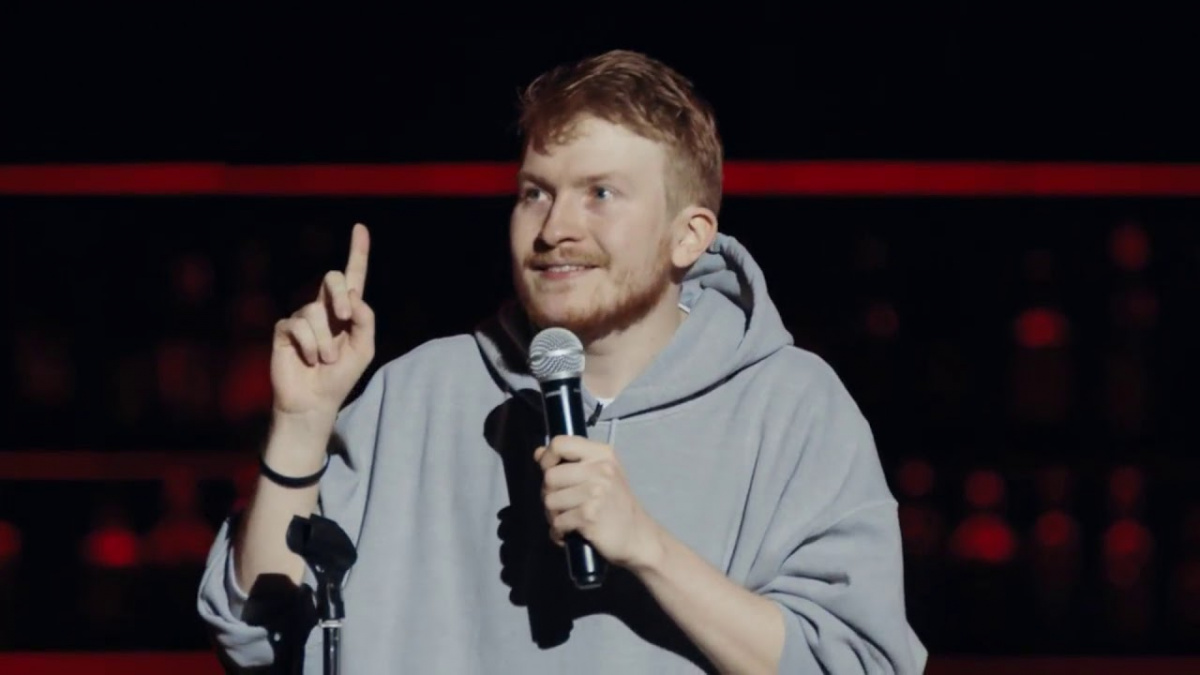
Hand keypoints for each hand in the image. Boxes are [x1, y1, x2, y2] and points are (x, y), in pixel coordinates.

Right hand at [271, 223, 375, 432]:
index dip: (358, 252)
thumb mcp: (364, 349)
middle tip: (345, 317)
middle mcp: (323, 308)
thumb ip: (365, 320)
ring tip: (325, 360)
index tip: (360, 228)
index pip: (353, 277)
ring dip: (326, 341)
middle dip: (340, 295)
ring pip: (315, 312)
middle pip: (332, 278)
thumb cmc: (341, 376)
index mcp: (346, 311)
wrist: (316, 402)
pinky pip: (298, 325)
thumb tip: (354, 294)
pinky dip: (309, 345)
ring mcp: (302, 317)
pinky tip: (309, 359)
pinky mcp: (284, 329)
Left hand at [535, 436, 664, 570]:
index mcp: (602, 454)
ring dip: (553, 515)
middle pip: (550, 476)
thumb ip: (570, 462)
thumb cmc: (616, 505)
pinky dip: (559, 532)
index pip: (560, 443)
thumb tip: (538, 453)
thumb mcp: (600, 474)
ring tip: (568, 520)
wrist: (639, 537)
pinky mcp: (589, 516)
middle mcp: (600, 469)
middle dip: (549, 494)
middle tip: (563, 505)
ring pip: (550, 501)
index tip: (550, 471)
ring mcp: (595, 492)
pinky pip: (557, 522)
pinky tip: (571, 533)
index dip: (547, 458)